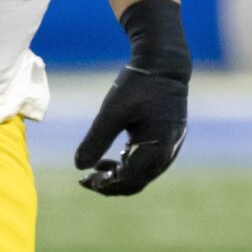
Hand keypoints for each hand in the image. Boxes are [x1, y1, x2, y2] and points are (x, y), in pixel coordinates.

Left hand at [77, 0, 189, 195]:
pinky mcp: (169, 141)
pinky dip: (131, 165)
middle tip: (85, 179)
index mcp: (157, 147)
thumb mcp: (112, 112)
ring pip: (144, 175)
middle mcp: (168, 152)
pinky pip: (150, 163)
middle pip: (138, 182)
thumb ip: (95, 141)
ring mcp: (171, 147)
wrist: (165, 66)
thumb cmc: (138, 86)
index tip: (83, 179)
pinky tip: (114, 157)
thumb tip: (79, 167)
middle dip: (111, 185)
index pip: (130, 178)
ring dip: (120, 176)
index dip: (105, 184)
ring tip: (97, 168)